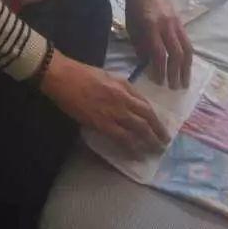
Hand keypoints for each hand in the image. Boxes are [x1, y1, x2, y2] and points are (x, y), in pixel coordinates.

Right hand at [41, 49, 169, 156]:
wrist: (63, 77)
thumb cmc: (82, 74)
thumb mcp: (108, 75)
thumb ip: (122, 87)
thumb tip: (132, 100)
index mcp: (124, 87)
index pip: (146, 105)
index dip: (155, 118)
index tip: (160, 126)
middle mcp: (123, 100)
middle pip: (147, 119)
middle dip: (158, 132)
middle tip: (164, 143)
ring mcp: (113, 113)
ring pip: (138, 130)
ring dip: (149, 142)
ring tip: (155, 151)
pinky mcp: (102, 124)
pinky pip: (122, 139)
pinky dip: (132, 148)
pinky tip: (137, 154)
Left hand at [125, 0, 192, 88]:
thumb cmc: (135, 10)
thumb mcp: (132, 28)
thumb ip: (140, 47)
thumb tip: (148, 66)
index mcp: (151, 27)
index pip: (159, 53)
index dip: (160, 69)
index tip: (158, 82)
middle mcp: (166, 26)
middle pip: (176, 54)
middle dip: (176, 73)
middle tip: (174, 88)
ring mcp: (176, 24)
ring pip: (186, 49)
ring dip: (186, 68)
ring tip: (185, 82)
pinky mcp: (182, 24)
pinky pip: (188, 43)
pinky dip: (188, 57)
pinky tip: (187, 68)